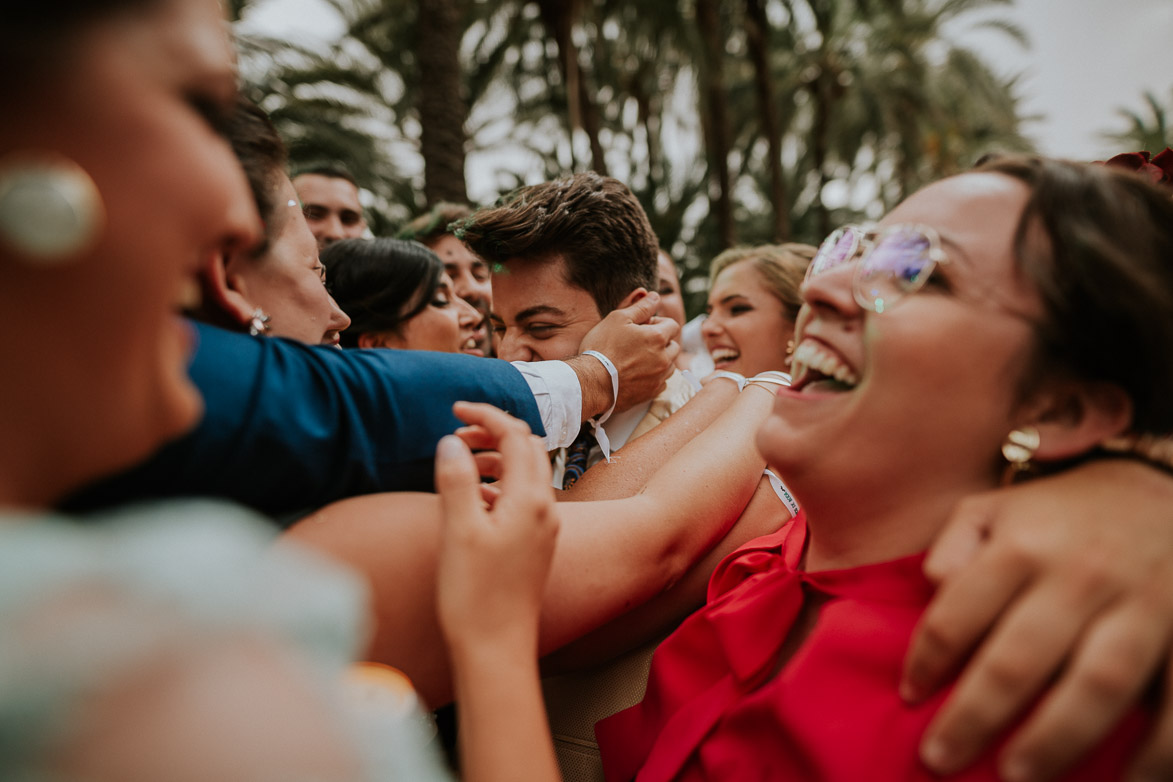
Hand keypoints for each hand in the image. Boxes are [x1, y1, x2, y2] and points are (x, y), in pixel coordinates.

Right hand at [435, 402, 559, 655]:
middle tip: (455, 434)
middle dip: (491, 434)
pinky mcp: (533, 546)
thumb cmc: (475, 596)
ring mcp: (541, 529)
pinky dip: (497, 487)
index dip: (485, 415)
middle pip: (526, 450)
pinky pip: (520, 501)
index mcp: (528, 499)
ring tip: (458, 464)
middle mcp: (544, 509)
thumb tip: (452, 442)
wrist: (496, 649)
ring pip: (523, 475)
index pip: (515, 435)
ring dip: (493, 460)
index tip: (455, 409)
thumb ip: (456, 480)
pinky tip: (471, 500)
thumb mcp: (457, 531)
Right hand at [576, 291, 679, 415]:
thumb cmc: (602, 347)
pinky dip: (654, 377)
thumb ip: (641, 307)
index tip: (642, 327)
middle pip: (673, 346)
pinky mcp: (651, 393)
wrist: (592, 382)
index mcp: (658, 338)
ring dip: (659, 360)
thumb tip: (655, 296)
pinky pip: (661, 382)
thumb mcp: (618, 318)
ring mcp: (659, 378)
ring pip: (669, 365)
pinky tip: (636, 374)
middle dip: (661, 342)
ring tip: (637, 359)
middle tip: (639, 343)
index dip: (658, 323)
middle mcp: (664, 359)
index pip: (672, 325)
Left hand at [902, 460, 1172, 781]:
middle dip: (977, 715)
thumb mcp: (993, 508)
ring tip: (1019, 778)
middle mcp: (1080, 576)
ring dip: (1056, 740)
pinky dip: (1158, 749)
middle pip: (1021, 658)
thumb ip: (954, 545)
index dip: (928, 659)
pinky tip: (1130, 781)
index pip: (960, 611)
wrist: (1161, 486)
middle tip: (941, 758)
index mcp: (1021, 547)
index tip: (910, 695)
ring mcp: (1142, 604)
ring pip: (1098, 683)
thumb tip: (931, 585)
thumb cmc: (1060, 514)